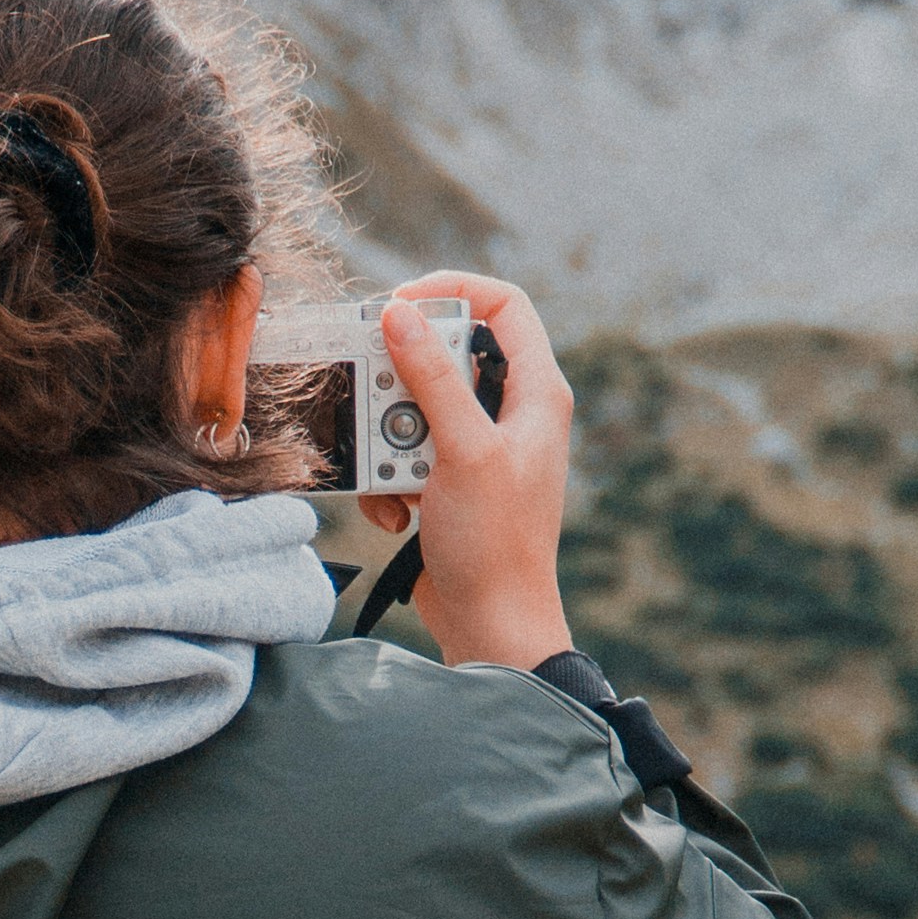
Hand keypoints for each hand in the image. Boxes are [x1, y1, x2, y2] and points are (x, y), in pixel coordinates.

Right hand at [366, 275, 573, 671]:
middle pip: (446, 355)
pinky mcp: (452, 481)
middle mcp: (513, 413)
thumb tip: (399, 314)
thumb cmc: (496, 545)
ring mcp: (481, 448)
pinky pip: (406, 455)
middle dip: (402, 382)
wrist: (492, 627)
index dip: (452, 291)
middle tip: (379, 401)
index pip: (504, 305)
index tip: (398, 305)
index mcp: (538, 392)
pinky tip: (396, 514)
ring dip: (389, 440)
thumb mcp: (462, 453)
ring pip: (416, 406)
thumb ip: (432, 379)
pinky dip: (391, 480)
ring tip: (393, 478)